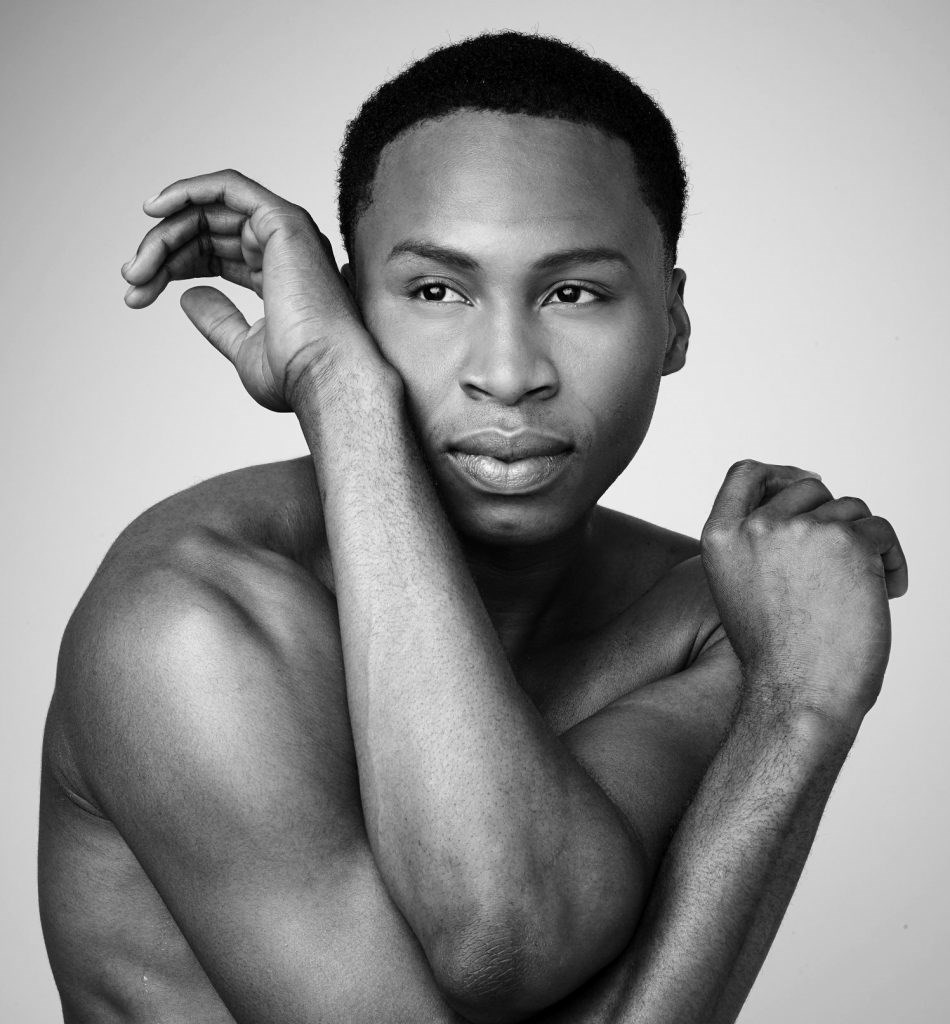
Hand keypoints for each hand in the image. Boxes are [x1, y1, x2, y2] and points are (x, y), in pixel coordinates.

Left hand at [121, 169, 374, 410]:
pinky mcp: (283, 221)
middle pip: (206, 229)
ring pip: (209, 210)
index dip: (172, 266)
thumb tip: (187, 296)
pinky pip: (228, 186)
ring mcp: (286, 232)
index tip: (137, 294)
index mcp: (278, 277)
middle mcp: (284, 250)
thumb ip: (219, 319)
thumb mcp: (244, 348)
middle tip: (132, 278)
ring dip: (166, 231)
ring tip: (138, 267)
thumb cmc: (298, 373)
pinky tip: (155, 209)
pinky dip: (189, 189)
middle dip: (161, 250)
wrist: (327, 376)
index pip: (214, 254)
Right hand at [700, 460, 907, 729]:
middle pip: (809, 487)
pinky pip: (882, 532)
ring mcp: (801, 530)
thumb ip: (755, 544)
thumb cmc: (774, 653)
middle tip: (843, 562)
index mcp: (720, 537)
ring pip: (851, 510)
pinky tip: (886, 594)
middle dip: (833, 517)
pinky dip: (892, 561)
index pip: (745, 474)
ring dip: (865, 544)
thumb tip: (802, 507)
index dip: (780, 472)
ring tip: (861, 591)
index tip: (806, 483)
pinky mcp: (848, 541)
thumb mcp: (738, 587)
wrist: (797, 693)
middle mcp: (756, 526)